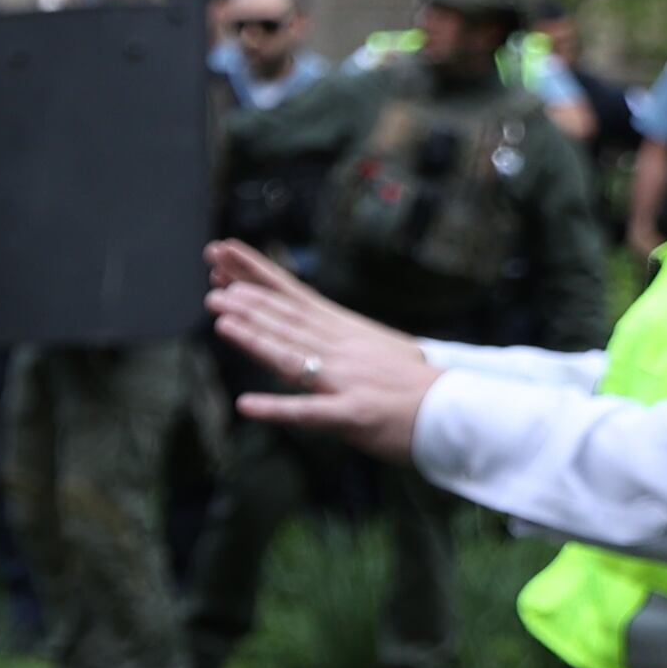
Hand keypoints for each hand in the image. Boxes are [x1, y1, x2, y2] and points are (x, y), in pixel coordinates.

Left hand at [205, 240, 436, 460]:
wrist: (454, 410)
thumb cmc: (410, 382)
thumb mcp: (369, 345)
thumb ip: (332, 336)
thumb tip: (299, 323)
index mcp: (343, 331)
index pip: (291, 295)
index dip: (255, 273)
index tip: (224, 254)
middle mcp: (342, 348)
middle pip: (287, 320)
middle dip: (248, 302)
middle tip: (213, 288)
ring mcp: (346, 379)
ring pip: (293, 355)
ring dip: (256, 338)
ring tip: (221, 321)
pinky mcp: (352, 413)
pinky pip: (308, 412)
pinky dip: (277, 408)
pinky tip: (247, 405)